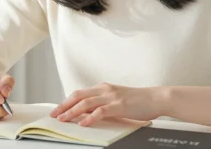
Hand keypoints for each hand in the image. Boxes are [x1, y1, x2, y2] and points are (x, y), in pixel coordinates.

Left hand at [49, 82, 167, 126]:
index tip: (57, 109)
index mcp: (103, 88)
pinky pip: (101, 111)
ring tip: (62, 119)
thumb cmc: (139, 101)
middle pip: (78, 96)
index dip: (66, 101)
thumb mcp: (117, 100)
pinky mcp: (119, 105)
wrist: (157, 98)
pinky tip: (83, 123)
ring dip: (72, 111)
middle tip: (53, 114)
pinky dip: (90, 117)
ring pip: (86, 103)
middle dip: (63, 105)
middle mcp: (104, 89)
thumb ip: (103, 104)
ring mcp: (111, 96)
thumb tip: (88, 113)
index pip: (79, 93)